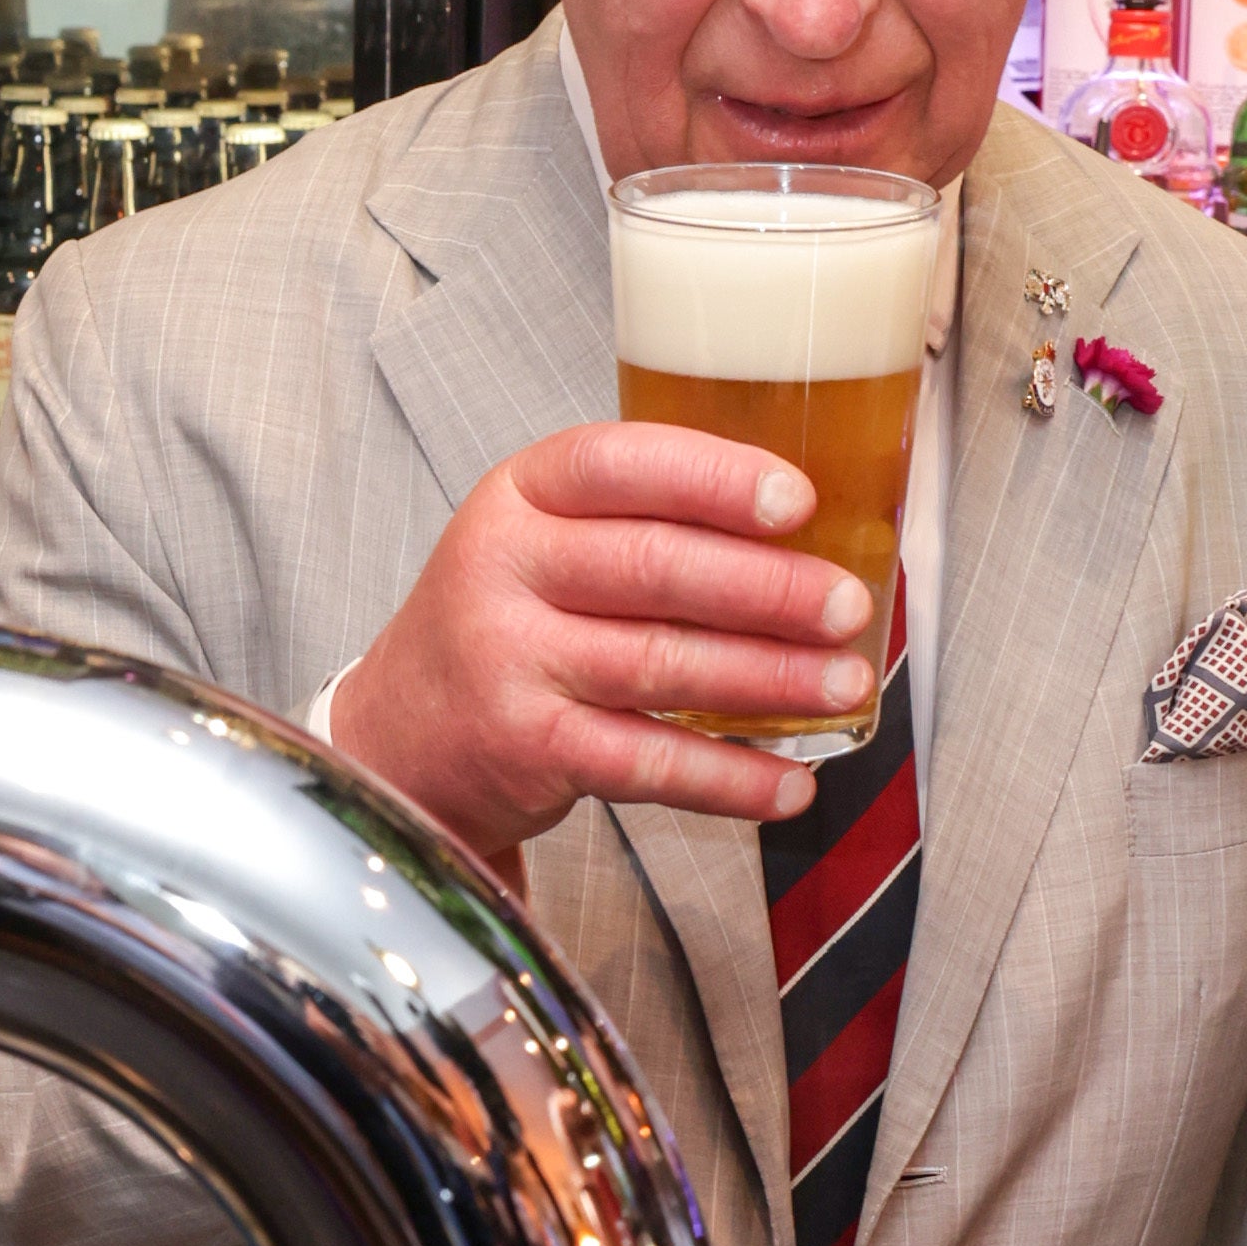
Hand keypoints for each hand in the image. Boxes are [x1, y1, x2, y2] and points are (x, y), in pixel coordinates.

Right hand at [328, 422, 881, 868]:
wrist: (401, 733)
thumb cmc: (503, 623)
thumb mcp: (541, 543)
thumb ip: (639, 524)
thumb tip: (805, 538)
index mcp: (518, 497)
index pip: (617, 464)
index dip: (713, 478)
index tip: (796, 499)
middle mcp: (504, 570)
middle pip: (654, 568)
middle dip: (768, 587)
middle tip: (845, 603)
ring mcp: (511, 662)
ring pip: (663, 665)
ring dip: (770, 678)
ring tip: (844, 682)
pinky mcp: (529, 749)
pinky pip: (649, 763)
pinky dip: (728, 777)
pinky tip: (788, 781)